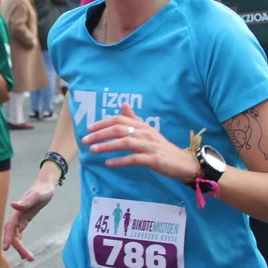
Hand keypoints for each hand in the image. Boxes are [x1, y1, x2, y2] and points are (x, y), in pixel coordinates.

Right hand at [3, 183, 54, 261]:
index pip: (10, 227)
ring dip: (20, 248)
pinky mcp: (23, 222)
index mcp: (17, 212)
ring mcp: (19, 220)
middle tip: (28, 258)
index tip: (6, 248)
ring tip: (29, 258)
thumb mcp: (37, 196)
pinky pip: (19, 235)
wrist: (44, 187)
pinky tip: (24, 254)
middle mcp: (16, 217)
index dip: (7, 237)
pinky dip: (20, 245)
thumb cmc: (42, 191)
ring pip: (15, 237)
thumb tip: (13, 205)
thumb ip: (25, 201)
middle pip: (12, 235)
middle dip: (18, 247)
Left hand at [83, 103, 198, 180]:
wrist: (182, 162)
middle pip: (119, 129)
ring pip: (125, 143)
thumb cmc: (161, 147)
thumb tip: (123, 104)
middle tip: (85, 140)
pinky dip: (120, 160)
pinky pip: (134, 159)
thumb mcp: (147, 131)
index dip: (103, 123)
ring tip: (93, 150)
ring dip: (107, 146)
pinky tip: (108, 163)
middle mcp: (145, 133)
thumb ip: (134, 119)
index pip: (119, 120)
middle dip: (100, 134)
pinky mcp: (154, 159)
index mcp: (142, 125)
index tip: (89, 128)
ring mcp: (149, 146)